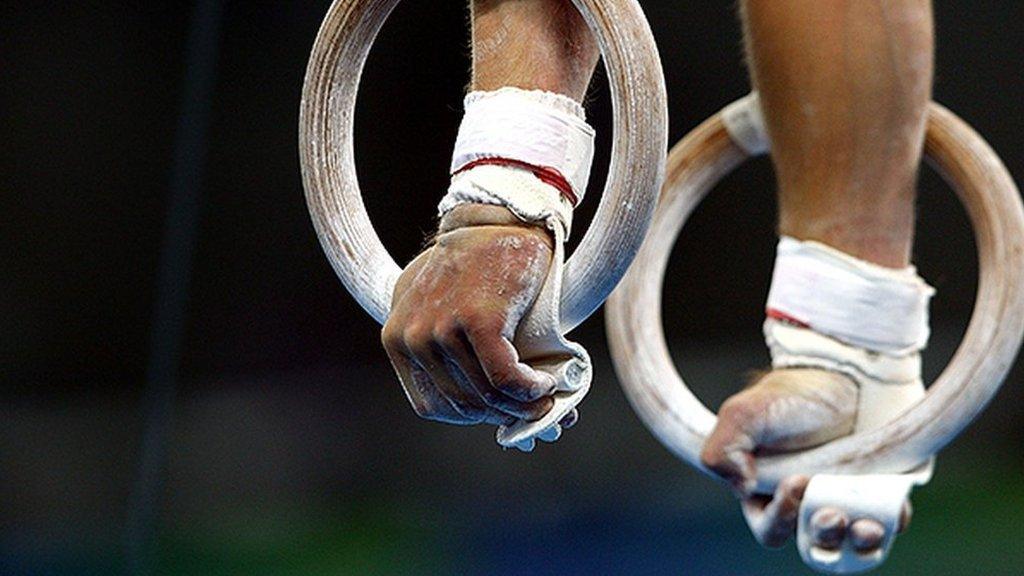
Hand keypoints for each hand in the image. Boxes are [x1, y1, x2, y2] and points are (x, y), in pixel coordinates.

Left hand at [382, 205, 576, 428]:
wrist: (497, 220)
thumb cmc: (476, 270)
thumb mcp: (443, 310)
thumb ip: (454, 357)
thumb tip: (489, 405)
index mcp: (396, 339)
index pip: (433, 405)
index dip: (472, 417)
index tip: (501, 414)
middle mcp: (412, 337)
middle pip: (463, 404)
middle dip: (503, 416)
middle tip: (536, 411)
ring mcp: (442, 328)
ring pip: (487, 394)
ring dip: (523, 405)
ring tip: (545, 396)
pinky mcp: (477, 320)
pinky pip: (506, 377)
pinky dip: (529, 389)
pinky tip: (544, 383)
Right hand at [700, 369, 910, 549]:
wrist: (846, 373)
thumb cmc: (792, 394)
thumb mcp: (745, 413)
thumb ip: (721, 450)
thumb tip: (740, 486)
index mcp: (766, 492)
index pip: (770, 527)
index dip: (781, 517)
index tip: (796, 483)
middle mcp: (806, 504)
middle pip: (813, 542)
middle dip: (823, 534)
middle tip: (832, 513)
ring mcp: (844, 500)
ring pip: (852, 541)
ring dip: (858, 541)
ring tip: (865, 525)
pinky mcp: (878, 494)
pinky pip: (888, 522)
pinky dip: (890, 521)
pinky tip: (890, 506)